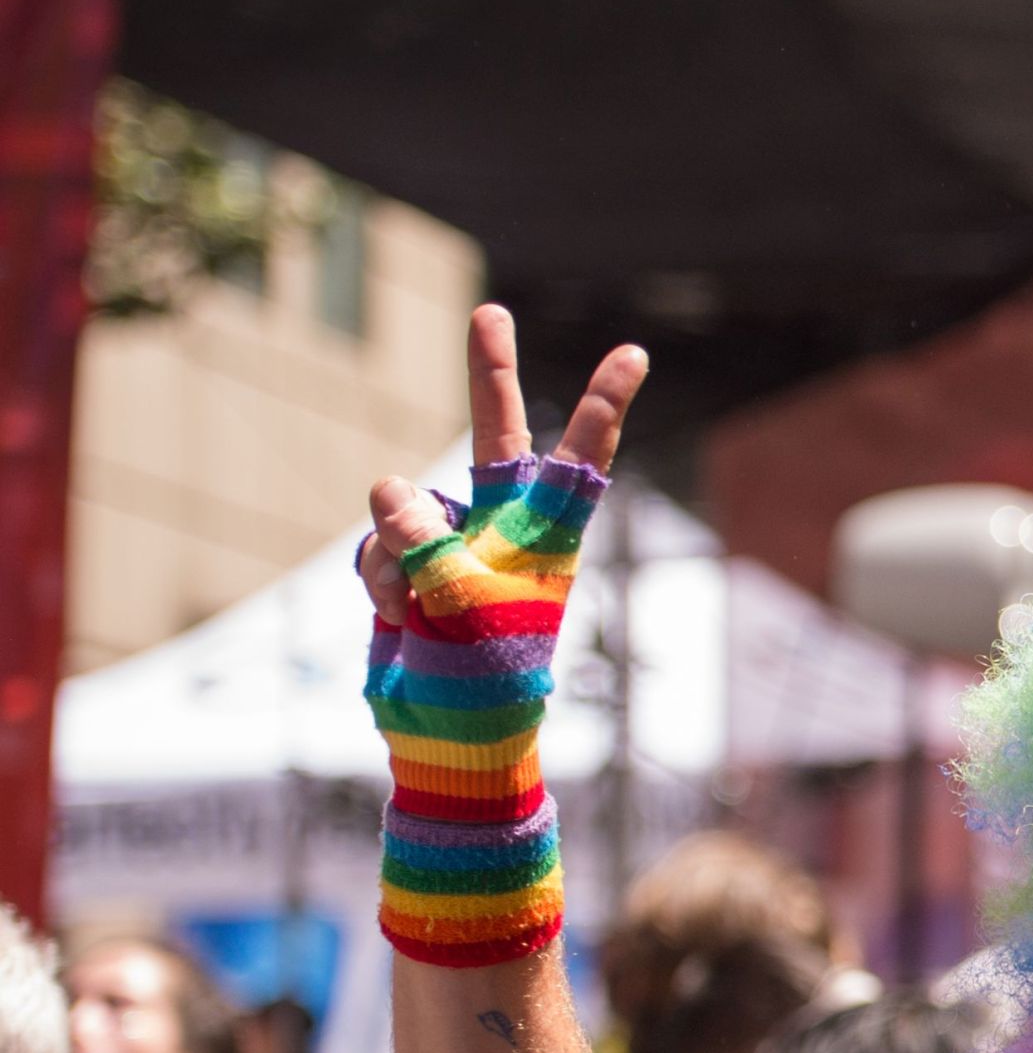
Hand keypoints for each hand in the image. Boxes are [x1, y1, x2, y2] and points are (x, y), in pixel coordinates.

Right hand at [357, 307, 648, 968]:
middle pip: (495, 435)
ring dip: (399, 563)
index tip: (635, 353)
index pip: (579, 459)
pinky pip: (376, 549)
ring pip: (403, 512)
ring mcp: (452, 543)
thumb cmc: (483, 683)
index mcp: (546, 537)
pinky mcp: (406, 565)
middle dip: (488, 373)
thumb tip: (387, 486)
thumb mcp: (464, 614)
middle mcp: (504, 528)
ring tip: (423, 617)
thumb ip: (429, 546)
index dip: (602, 405)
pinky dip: (379, 583)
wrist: (446, 742)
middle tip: (489, 309)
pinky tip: (399, 621)